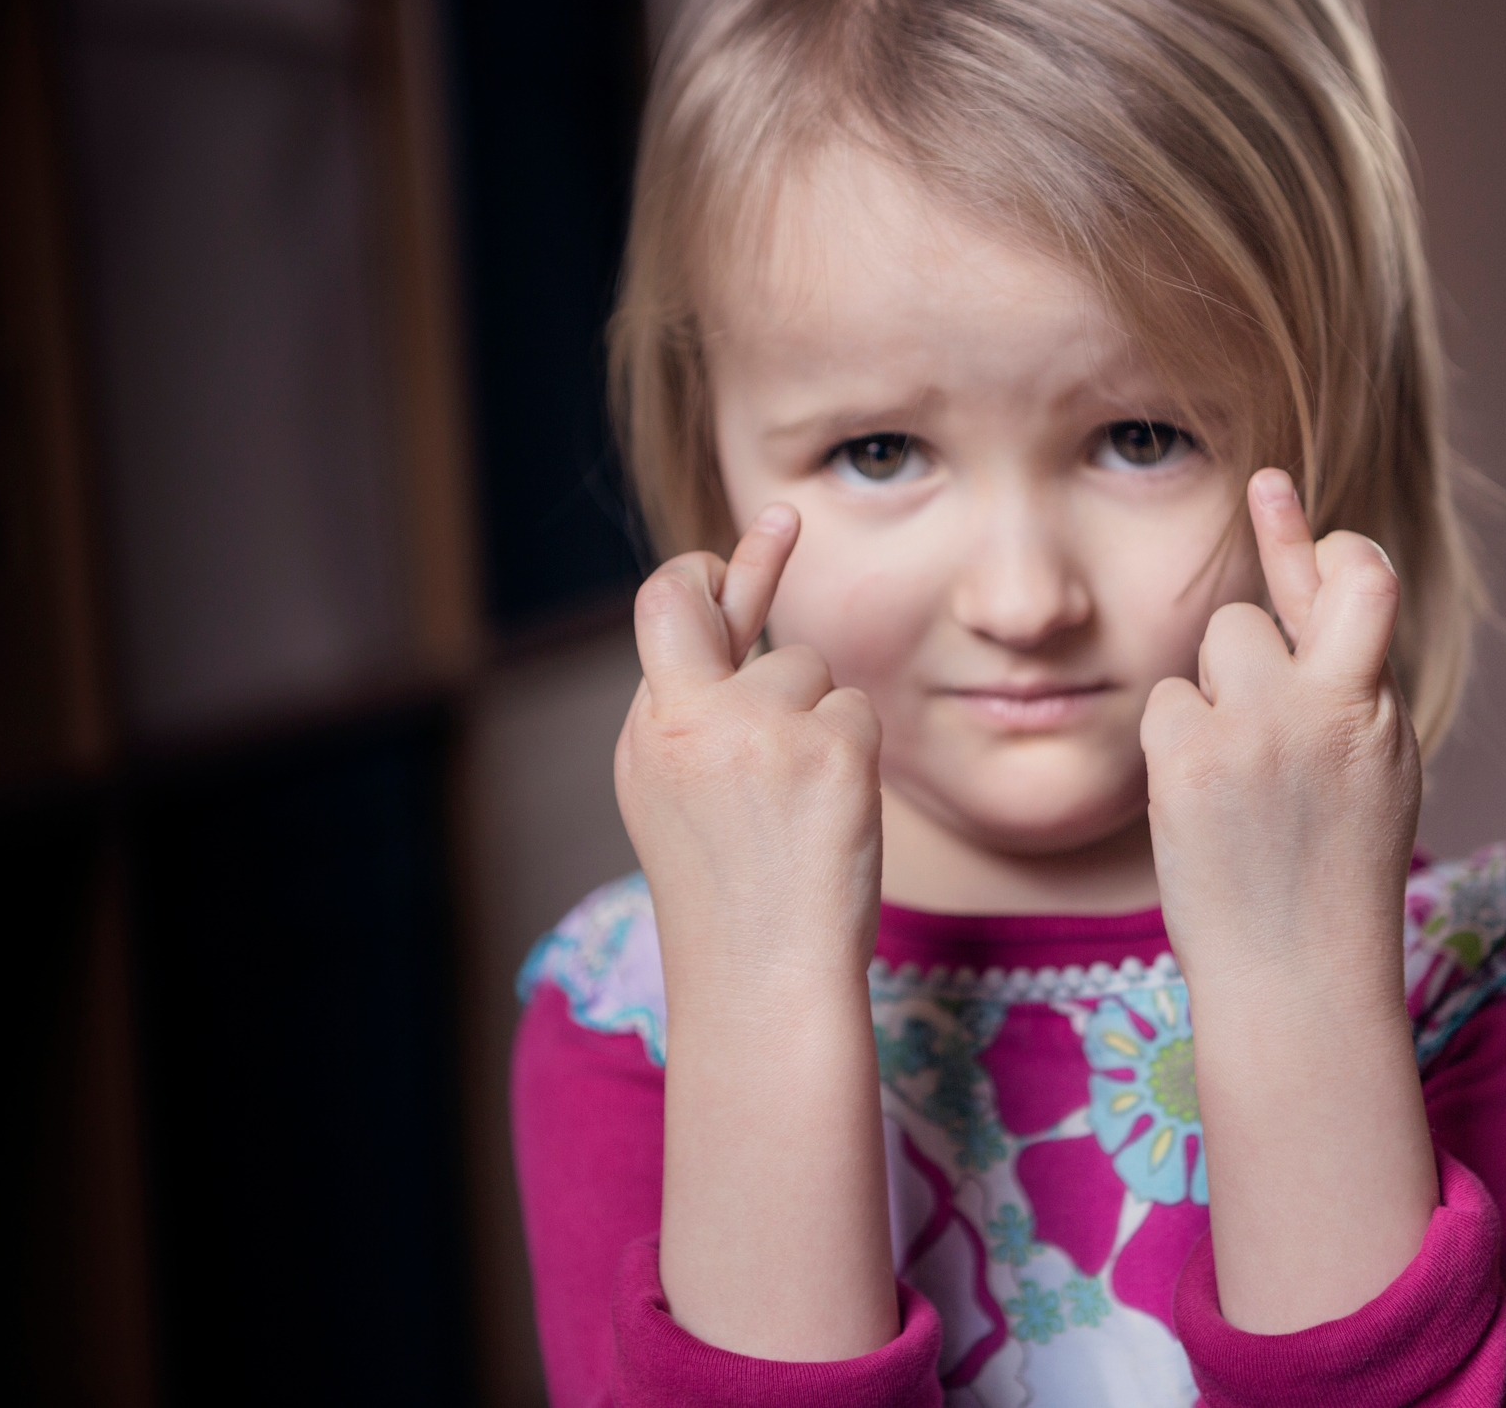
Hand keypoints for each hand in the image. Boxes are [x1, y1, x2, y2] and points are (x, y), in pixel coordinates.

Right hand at [623, 507, 899, 1358]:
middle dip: (749, 562)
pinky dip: (856, 757)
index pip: (662, 612)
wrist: (763, 979)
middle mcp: (691, 716)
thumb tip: (734, 617)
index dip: (701, 575)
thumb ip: (699, 710)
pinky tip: (833, 816)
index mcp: (649, 734)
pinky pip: (857, 711)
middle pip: (708, 598)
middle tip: (783, 526)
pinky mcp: (831, 745)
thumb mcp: (684, 793)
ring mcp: (761, 726)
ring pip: (810, 667)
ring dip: (818, 719)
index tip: (730, 548)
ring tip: (799, 807)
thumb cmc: (733, 898)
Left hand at [1140, 468, 1421, 999]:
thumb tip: (1320, 556)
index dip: (1308, 538)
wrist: (1298, 974)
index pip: (1358, 576)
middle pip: (1255, 611)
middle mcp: (1323, 702)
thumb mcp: (1378, 759)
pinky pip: (1167, 703)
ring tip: (1244, 783)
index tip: (1266, 487)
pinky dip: (1177, 747)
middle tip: (1265, 731)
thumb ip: (1352, 665)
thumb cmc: (1338, 867)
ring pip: (1210, 649)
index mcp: (1379, 703)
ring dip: (1216, 700)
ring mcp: (1255, 728)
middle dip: (1251, 649)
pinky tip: (1207, 806)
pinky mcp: (1192, 760)